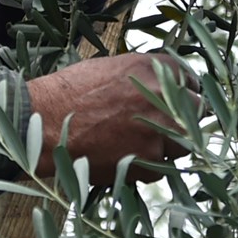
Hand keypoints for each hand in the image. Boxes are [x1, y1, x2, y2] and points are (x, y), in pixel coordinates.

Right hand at [24, 52, 192, 185]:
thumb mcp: (111, 69)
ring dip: (168, 144)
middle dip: (183, 118)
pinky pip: (160, 167)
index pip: (188, 80)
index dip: (183, 91)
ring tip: (142, 142)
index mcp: (152, 69)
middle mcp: (161, 99)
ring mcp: (155, 132)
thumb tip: (163, 88)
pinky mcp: (145, 162)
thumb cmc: (70, 93)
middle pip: (195, 111)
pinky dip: (148, 165)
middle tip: (166, 124)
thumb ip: (143, 78)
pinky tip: (126, 156)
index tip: (177, 99)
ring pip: (182, 144)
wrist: (43, 123)